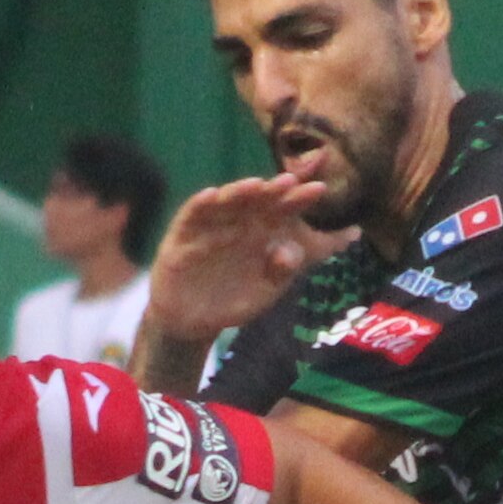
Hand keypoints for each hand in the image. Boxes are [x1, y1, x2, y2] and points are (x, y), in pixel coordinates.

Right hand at [140, 167, 339, 351]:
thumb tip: (291, 252)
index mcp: (262, 233)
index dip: (299, 199)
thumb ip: (283, 274)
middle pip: (257, 200)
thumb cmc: (233, 301)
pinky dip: (200, 204)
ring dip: (239, 191)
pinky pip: (191, 216)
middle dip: (272, 190)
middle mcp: (238, 223)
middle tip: (290, 181)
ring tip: (256, 185)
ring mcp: (210, 226)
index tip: (319, 189)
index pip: (283, 210)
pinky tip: (211, 195)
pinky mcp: (183, 235)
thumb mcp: (264, 292)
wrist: (192, 322)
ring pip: (225, 201)